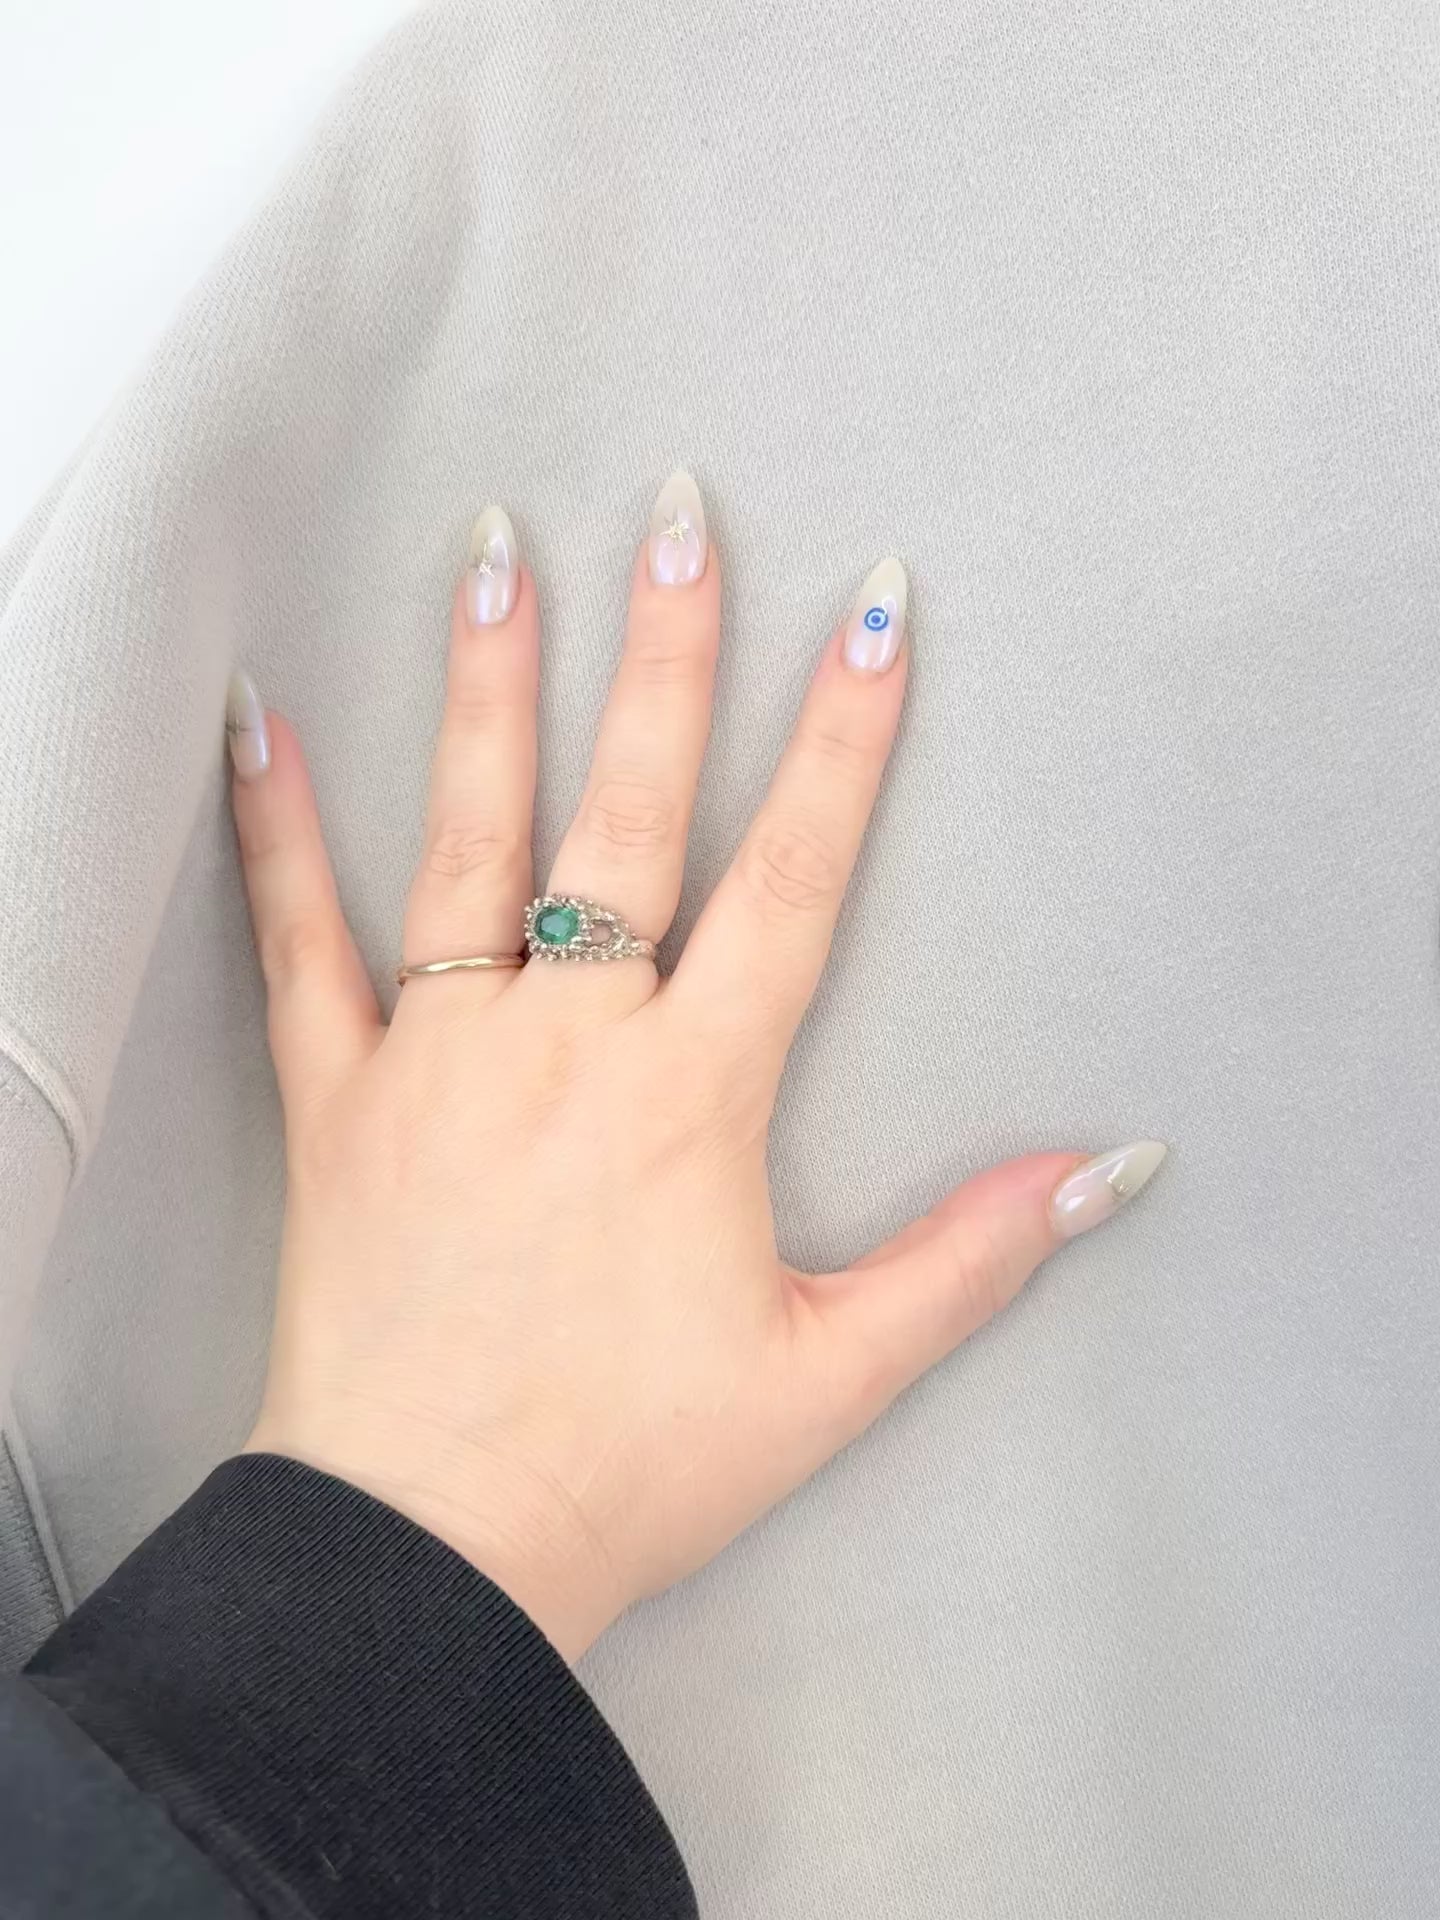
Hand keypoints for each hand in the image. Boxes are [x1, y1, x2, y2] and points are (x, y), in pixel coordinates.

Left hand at [228, 475, 1164, 1661]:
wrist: (430, 1548)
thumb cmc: (628, 1463)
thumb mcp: (829, 1374)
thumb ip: (969, 1260)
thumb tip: (1100, 1169)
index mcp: (690, 1095)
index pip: (792, 880)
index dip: (844, 743)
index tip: (875, 617)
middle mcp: (566, 1043)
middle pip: (628, 817)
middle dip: (663, 659)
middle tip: (676, 517)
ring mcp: (440, 1059)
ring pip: (471, 843)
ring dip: (489, 694)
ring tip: (495, 556)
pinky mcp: (339, 1101)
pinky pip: (299, 945)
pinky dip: (275, 834)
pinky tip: (258, 723)